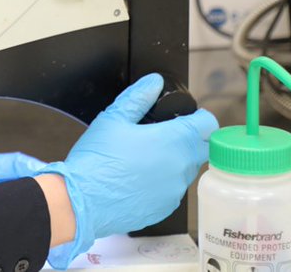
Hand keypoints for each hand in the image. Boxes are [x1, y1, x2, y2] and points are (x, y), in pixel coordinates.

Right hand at [36, 73, 218, 268]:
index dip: (198, 118)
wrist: (81, 202)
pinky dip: (162, 182)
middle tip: (162, 136)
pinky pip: (173, 189)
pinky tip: (137, 178)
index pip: (209, 124)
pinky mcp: (166, 207)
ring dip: (175, 161)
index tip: (185, 118)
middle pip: (203, 148)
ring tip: (143, 158)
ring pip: (187, 169)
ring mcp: (175, 190)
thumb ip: (138, 97)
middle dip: (189, 139)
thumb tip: (154, 82)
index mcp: (174, 140)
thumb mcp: (113, 119)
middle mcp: (181, 167)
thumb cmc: (96, 161)